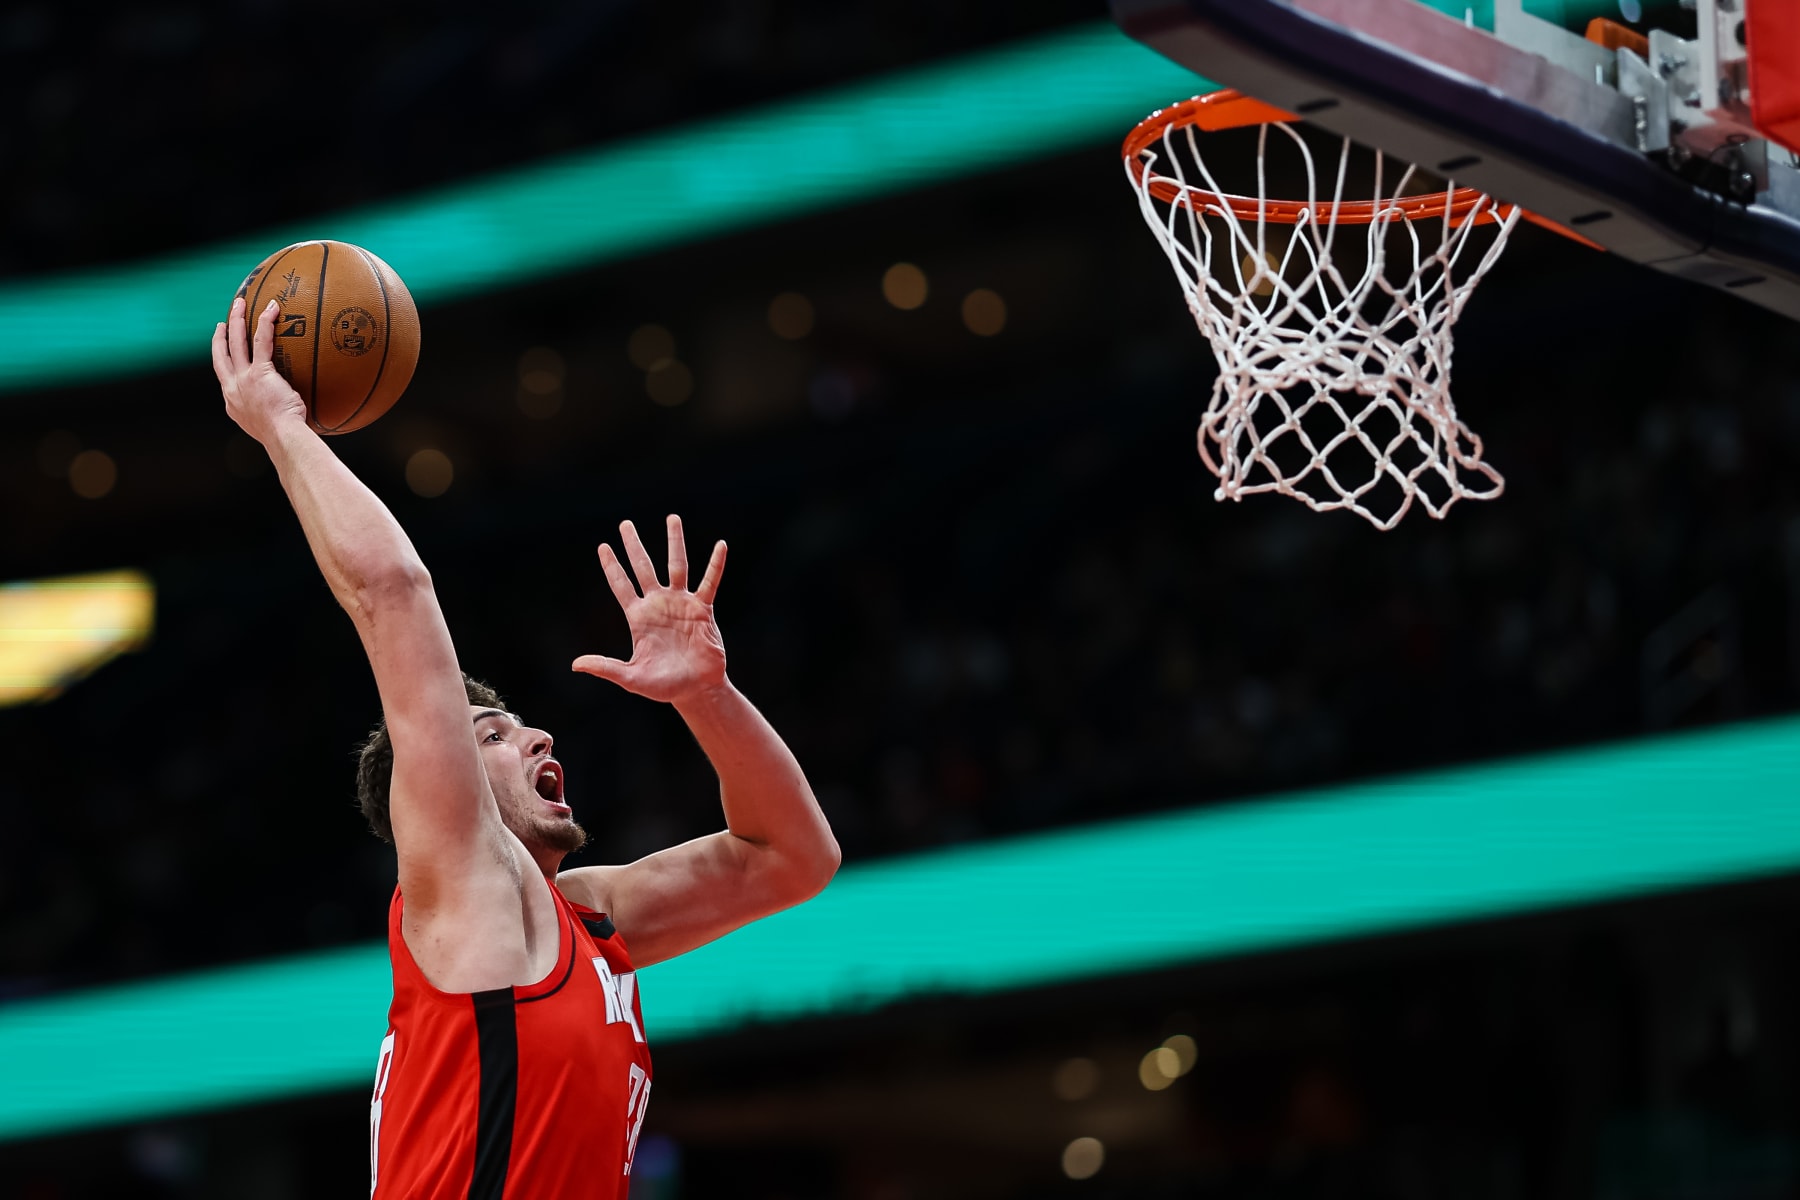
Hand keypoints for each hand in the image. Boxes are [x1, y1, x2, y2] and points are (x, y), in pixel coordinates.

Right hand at [210, 296, 306, 444]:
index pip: (224, 375)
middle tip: (222, 320)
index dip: (222, 359)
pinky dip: (265, 323)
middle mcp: (232, 388)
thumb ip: (273, 412)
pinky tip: (271, 309)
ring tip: (239, 302)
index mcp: (232, 401)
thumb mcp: (271, 425)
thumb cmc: (285, 437)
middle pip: (221, 354)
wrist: (283, 438)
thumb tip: (292, 411)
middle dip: (220, 335)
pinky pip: (261, 341)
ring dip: (236, 320)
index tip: (223, 348)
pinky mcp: (259, 372)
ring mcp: (243, 379)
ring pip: (236, 342)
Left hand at [573, 515, 728, 704]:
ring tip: (672, 518)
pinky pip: (709, 583)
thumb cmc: (663, 685)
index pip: (621, 585)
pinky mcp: (703, 609)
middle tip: (625, 524)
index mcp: (638, 617)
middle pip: (644, 567)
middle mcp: (658, 605)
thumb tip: (576, 664)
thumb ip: (606, 667)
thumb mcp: (631, 677)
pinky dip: (715, 565)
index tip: (603, 546)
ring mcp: (681, 604)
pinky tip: (720, 545)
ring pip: (677, 566)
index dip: (612, 566)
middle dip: (634, 546)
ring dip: (674, 543)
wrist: (696, 689)